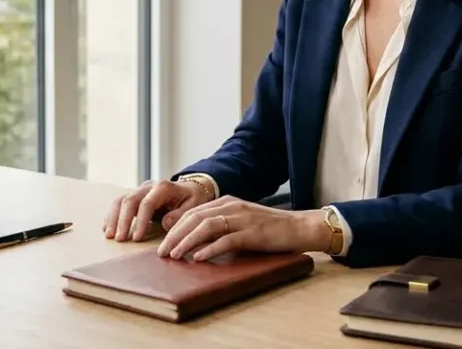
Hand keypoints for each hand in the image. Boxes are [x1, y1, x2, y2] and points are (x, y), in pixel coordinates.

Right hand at [103, 179, 210, 241]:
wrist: (190, 188)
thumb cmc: (193, 198)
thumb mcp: (194, 206)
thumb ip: (180, 215)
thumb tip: (165, 224)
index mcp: (163, 187)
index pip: (147, 203)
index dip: (140, 221)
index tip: (137, 238)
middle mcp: (148, 186)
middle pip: (130, 200)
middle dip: (122, 221)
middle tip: (120, 239)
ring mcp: (140, 190)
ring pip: (121, 200)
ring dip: (113, 218)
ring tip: (109, 236)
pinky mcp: (135, 196)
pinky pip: (119, 203)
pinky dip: (111, 215)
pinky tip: (107, 228)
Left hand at [156, 196, 328, 261]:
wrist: (299, 227)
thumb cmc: (269, 229)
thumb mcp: (240, 223)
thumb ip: (220, 228)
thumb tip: (195, 243)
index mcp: (226, 202)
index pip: (193, 213)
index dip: (175, 228)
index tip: (163, 243)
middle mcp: (231, 206)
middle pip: (194, 218)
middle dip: (175, 235)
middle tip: (162, 252)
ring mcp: (242, 218)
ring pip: (206, 227)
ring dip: (187, 241)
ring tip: (175, 255)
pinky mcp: (253, 233)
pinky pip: (226, 239)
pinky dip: (210, 248)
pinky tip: (198, 257)